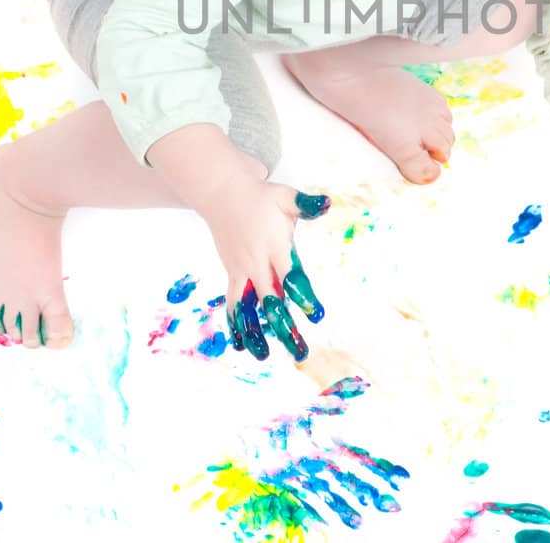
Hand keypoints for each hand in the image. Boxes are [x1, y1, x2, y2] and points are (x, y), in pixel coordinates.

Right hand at [193, 175, 329, 361]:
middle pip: (270, 301)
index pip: (291, 277)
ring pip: (246, 308)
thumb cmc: (261, 197)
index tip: (317, 316)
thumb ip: (306, 204)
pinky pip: (233, 302)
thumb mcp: (286, 197)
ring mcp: (241, 271)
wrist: (222, 193)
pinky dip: (236, 323)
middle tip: (300, 352)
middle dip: (285, 327)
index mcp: (274, 247)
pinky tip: (239, 344)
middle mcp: (256, 263)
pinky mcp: (231, 274)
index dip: (303, 296)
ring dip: (254, 333)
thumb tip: (328, 203)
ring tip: (264, 356)